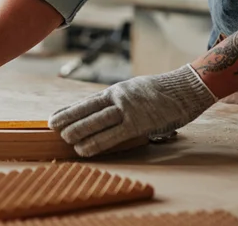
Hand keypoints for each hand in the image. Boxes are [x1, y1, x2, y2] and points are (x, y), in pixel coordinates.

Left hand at [49, 64, 216, 156]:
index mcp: (117, 90)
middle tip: (51, 127)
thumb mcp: (136, 90)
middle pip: (87, 109)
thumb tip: (110, 110)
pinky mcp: (138, 123)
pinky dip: (95, 143)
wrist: (185, 88)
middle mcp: (118, 97)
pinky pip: (112, 135)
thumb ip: (122, 100)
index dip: (70, 110)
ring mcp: (128, 110)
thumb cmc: (163, 92)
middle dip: (68, 119)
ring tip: (63, 138)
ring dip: (78, 130)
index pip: (87, 101)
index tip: (54, 115)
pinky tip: (83, 149)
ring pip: (96, 121)